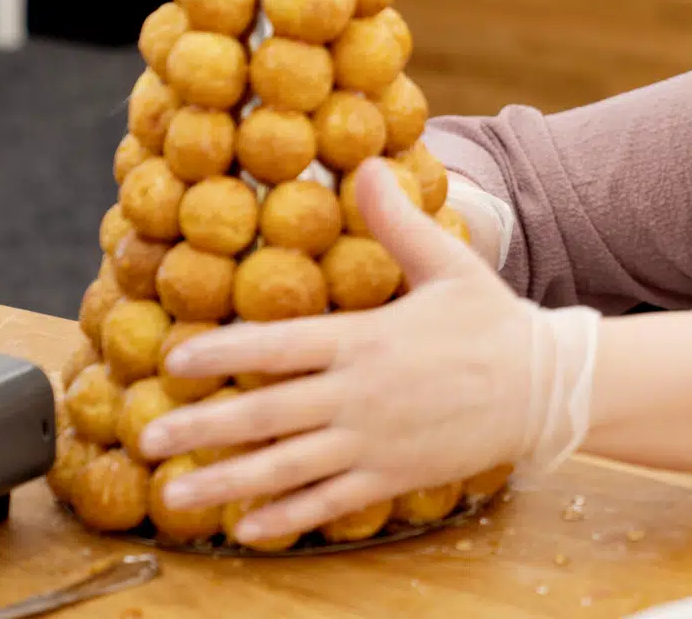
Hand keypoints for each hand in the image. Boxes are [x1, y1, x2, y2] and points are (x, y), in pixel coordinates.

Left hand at [138, 158, 598, 543]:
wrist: (545, 384)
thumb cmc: (492, 322)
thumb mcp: (447, 264)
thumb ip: (397, 221)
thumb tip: (367, 164)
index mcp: (366, 339)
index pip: (278, 344)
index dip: (220, 353)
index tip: (172, 363)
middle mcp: (360, 394)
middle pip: (265, 412)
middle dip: (200, 426)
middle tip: (146, 436)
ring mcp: (375, 441)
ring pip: (286, 466)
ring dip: (225, 480)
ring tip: (174, 493)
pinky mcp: (394, 475)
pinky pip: (330, 501)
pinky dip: (286, 517)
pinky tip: (247, 527)